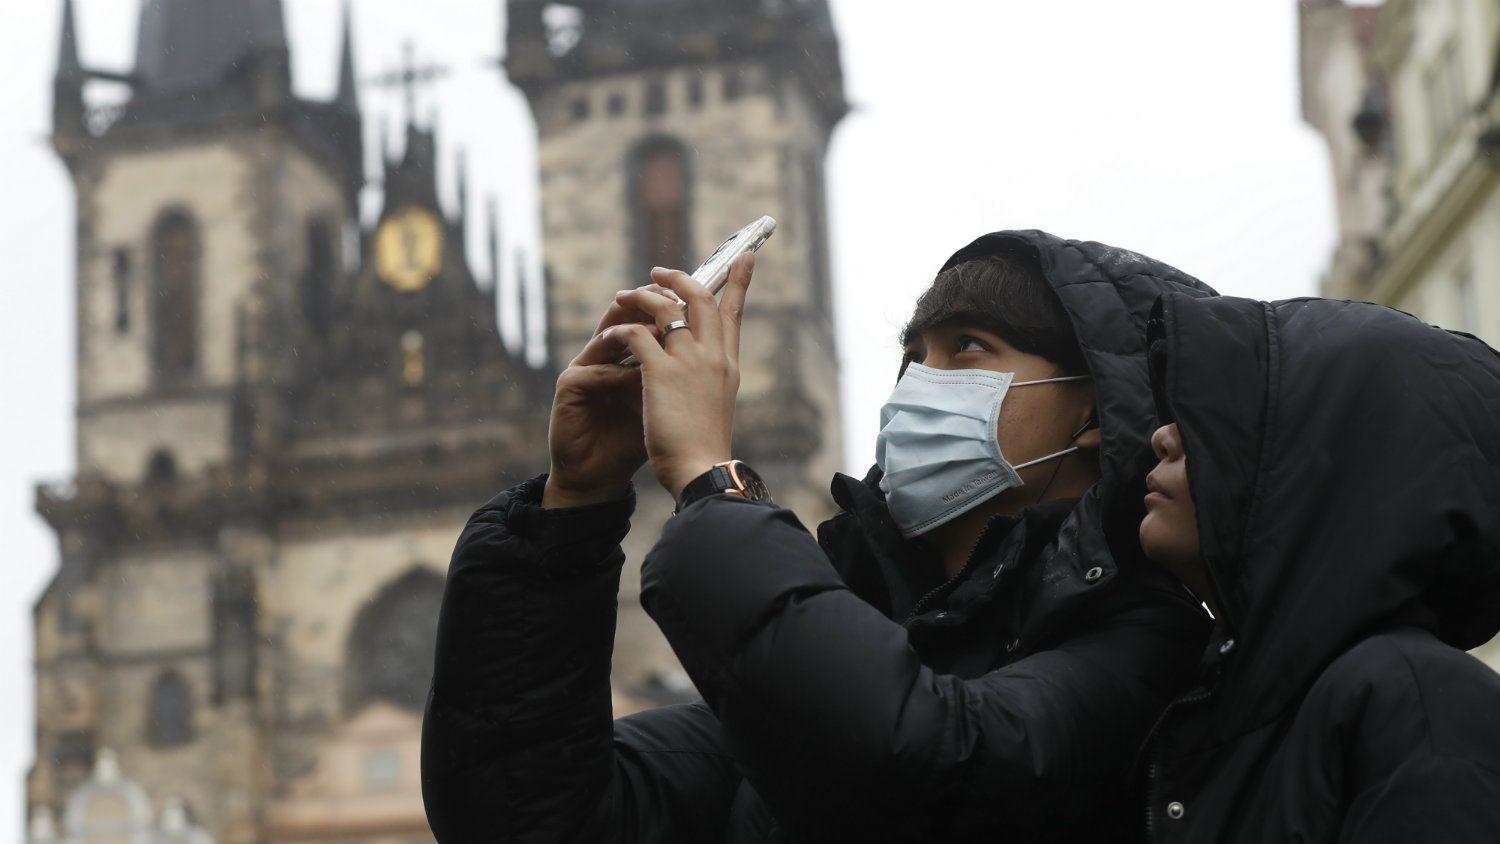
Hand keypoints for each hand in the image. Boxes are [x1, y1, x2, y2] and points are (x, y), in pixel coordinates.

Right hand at [542, 284, 676, 508]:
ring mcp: (586, 368)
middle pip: (625, 314)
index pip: (646, 316)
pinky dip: (620, 372)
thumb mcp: (666, 400)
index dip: (669, 296)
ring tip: (661, 327)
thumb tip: (717, 346)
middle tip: (672, 291)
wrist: (601, 473)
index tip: (691, 291)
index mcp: (629, 355)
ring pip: (609, 335)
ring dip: (636, 330)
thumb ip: (683, 373)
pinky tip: (638, 374)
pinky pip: (598, 371)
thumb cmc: (637, 438)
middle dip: (650, 300)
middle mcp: (606, 355)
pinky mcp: (570, 388)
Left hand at [612, 253, 754, 497]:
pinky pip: (637, 333)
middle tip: (660, 270)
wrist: (701, 471)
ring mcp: (690, 362)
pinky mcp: (662, 372)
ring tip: (625, 295)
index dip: (739, 282)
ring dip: (644, 296)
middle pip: (703, 298)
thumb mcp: (716, 407)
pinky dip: (622, 328)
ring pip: (667, 308)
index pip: (735, 313)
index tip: (745, 257)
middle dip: (681, 278)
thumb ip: (709, 382)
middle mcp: (714, 357)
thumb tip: (702, 374)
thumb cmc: (705, 449)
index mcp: (728, 366)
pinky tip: (609, 334)